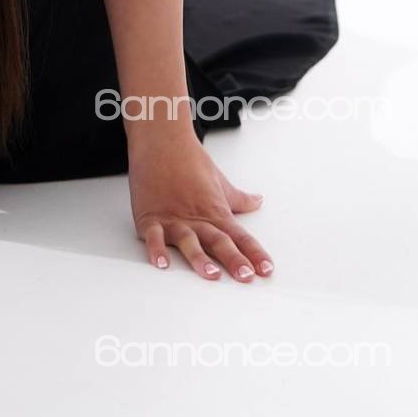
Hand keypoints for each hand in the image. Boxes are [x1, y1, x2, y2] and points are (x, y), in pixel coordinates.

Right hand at [129, 133, 272, 281]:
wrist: (161, 140)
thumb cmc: (190, 160)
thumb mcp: (220, 182)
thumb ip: (239, 199)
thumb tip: (258, 201)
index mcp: (215, 211)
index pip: (240, 236)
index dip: (254, 254)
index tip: (266, 270)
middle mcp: (197, 218)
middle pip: (219, 241)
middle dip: (233, 260)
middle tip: (245, 276)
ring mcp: (174, 219)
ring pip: (189, 241)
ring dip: (200, 258)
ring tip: (210, 273)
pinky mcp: (151, 218)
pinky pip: (154, 236)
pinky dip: (156, 249)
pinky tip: (161, 263)